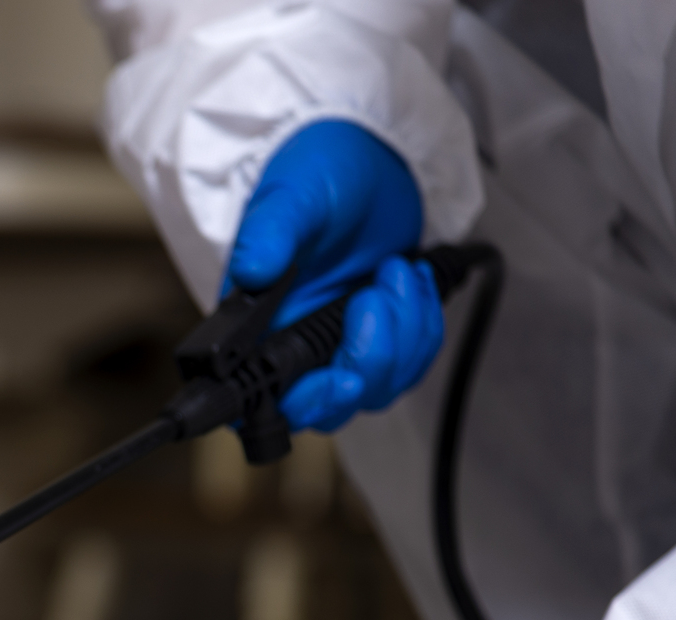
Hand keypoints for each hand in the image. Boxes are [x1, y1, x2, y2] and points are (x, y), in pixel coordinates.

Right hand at [229, 119, 443, 432]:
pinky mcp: (378, 337)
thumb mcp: (291, 195)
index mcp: (258, 325)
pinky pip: (410, 364)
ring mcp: (338, 345)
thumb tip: (251, 269)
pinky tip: (412, 280)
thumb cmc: (318, 170)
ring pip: (378, 388)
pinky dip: (423, 325)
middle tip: (374, 300)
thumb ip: (269, 233)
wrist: (367, 157)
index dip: (303, 403)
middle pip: (330, 406)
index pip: (264, 397)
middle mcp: (294, 344)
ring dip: (403, 333)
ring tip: (396, 270)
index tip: (339, 379)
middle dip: (368, 362)